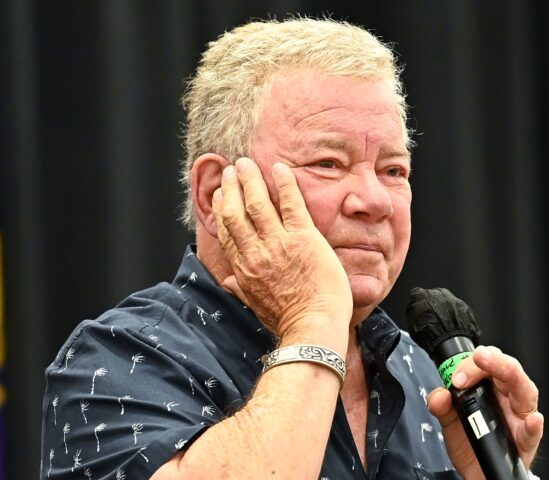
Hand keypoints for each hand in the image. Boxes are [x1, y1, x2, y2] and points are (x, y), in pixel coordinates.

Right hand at [212, 157, 352, 343]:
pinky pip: (291, 204)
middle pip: (236, 212)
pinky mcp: (304, 238)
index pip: (227, 232)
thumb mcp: (256, 306)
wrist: (312, 328)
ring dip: (250, 180)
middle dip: (231, 188)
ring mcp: (279, 244)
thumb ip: (240, 289)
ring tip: (246, 163)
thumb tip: (226, 283)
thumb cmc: (288, 320)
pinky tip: (280, 168)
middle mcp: (256, 253)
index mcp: (244, 269)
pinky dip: (284, 184)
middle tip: (230, 170)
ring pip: (258, 204)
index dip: (221, 210)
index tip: (219, 196)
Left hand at [427, 346, 542, 478]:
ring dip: (512, 375)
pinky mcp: (525, 442)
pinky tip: (532, 420)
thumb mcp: (450, 419)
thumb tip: (439, 396)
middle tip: (478, 358)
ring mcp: (520, 418)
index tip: (456, 376)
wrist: (475, 472)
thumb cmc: (470, 438)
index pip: (487, 363)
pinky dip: (533, 425)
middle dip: (494, 360)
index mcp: (492, 387)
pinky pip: (532, 432)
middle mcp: (509, 397)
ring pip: (525, 390)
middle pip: (508, 370)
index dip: (471, 363)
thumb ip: (441, 404)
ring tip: (500, 368)